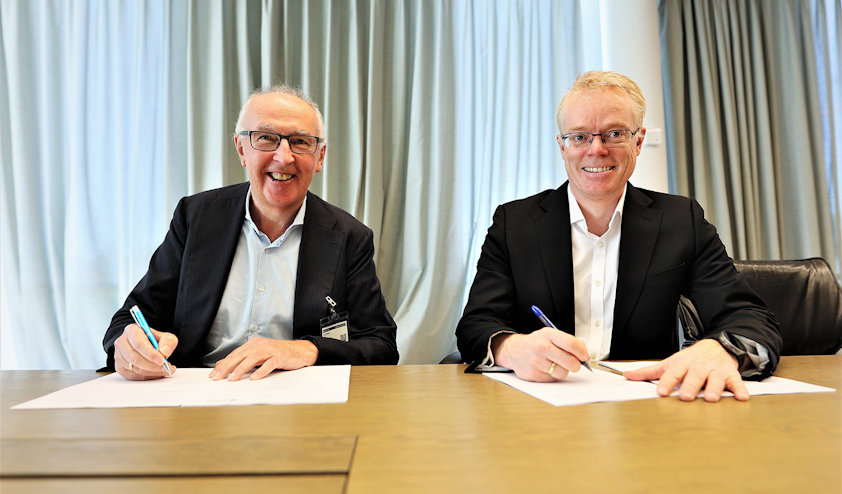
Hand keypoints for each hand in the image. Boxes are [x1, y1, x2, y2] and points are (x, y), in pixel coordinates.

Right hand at [114, 324, 177, 380]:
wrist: (145, 344)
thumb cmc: (153, 340)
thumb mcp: (165, 336)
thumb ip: (168, 342)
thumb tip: (164, 352)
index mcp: (131, 331)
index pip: (139, 344)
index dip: (151, 354)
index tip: (162, 360)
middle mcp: (122, 343)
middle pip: (135, 358)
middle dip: (153, 365)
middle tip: (166, 367)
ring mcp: (119, 356)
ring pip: (135, 368)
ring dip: (153, 372)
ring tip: (165, 369)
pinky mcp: (120, 368)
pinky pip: (134, 376)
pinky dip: (148, 376)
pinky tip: (157, 372)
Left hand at [209, 337, 318, 380]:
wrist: (300, 351)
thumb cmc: (279, 354)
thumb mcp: (259, 355)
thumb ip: (244, 360)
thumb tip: (224, 365)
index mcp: (253, 344)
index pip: (235, 355)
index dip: (223, 364)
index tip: (214, 374)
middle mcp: (260, 345)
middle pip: (240, 356)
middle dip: (227, 367)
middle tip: (218, 377)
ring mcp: (270, 350)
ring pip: (252, 359)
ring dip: (241, 369)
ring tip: (233, 378)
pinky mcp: (280, 356)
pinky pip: (269, 364)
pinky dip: (261, 371)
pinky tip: (254, 378)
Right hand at [492, 328, 589, 381]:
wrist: (514, 350)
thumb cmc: (536, 343)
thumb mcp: (550, 335)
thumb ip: (567, 342)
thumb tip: (584, 354)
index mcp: (548, 335)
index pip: (572, 344)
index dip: (582, 352)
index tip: (585, 356)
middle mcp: (541, 347)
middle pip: (570, 362)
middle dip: (576, 365)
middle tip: (574, 364)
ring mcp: (536, 361)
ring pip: (563, 373)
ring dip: (563, 371)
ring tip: (556, 365)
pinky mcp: (533, 374)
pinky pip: (553, 379)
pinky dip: (553, 376)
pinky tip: (546, 368)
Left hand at [623, 339, 748, 401]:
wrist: (716, 346)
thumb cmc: (690, 359)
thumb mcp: (669, 363)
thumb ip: (649, 372)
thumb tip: (626, 375)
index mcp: (681, 365)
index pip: (672, 374)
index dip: (667, 383)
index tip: (662, 392)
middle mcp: (698, 368)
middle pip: (694, 377)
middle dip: (690, 387)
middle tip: (686, 397)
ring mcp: (715, 371)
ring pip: (715, 380)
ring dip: (714, 389)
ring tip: (711, 398)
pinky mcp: (730, 375)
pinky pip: (737, 382)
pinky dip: (740, 390)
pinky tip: (741, 398)